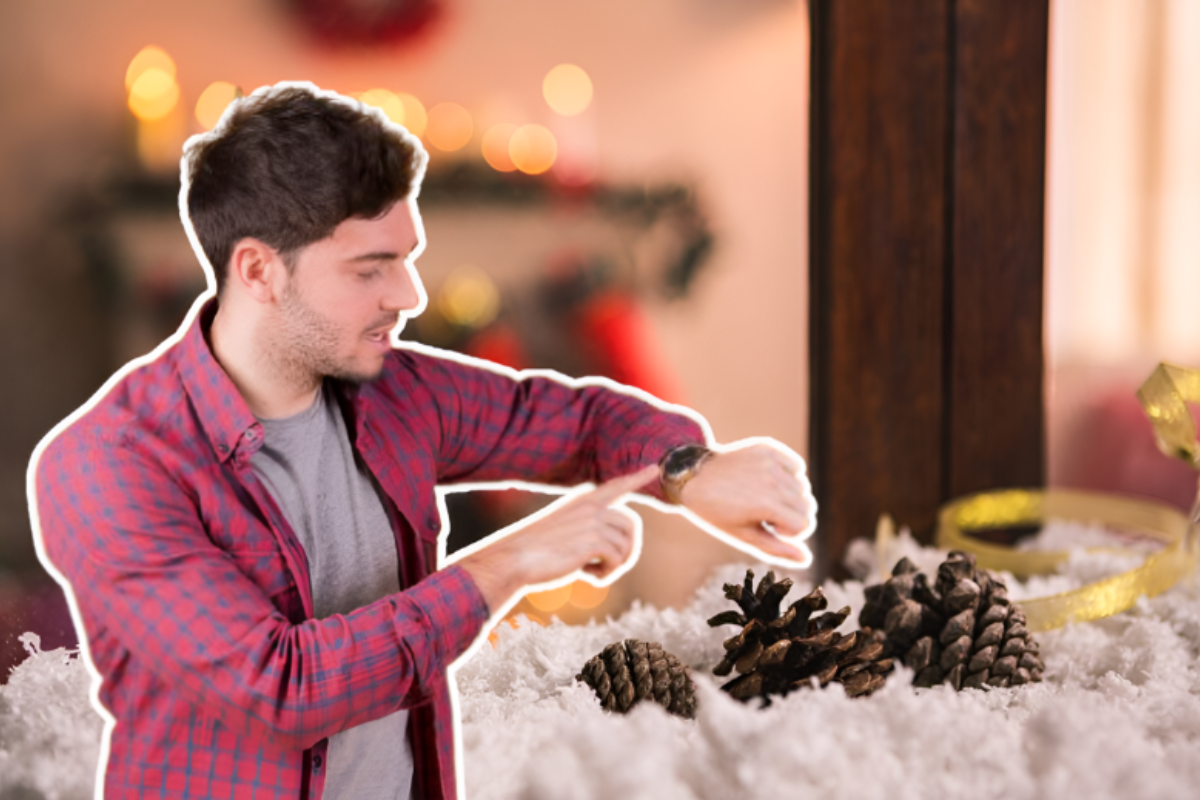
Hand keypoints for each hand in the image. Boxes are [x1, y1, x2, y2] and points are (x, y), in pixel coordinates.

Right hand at [454, 465, 657, 612]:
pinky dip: (607, 573)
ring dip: (615, 565)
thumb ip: (588, 529)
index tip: (655, 468)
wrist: (514, 558)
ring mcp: (593, 522)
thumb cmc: (535, 550)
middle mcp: (591, 507)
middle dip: (627, 550)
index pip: (616, 486)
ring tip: (594, 572)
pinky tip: (588, 576)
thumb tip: (613, 547)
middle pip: (631, 525)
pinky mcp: (593, 540)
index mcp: (583, 500)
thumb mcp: (563, 530)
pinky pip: (617, 558)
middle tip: (607, 567)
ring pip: (626, 544)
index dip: (637, 478)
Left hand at [679, 439, 814, 564]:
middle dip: (790, 515)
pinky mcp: (769, 448)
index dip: (789, 532)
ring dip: (789, 496)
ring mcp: (771, 461)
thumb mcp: (744, 536)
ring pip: (803, 487)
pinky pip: (797, 466)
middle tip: (764, 513)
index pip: (805, 524)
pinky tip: (768, 481)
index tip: (769, 526)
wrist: (693, 477)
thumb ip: (777, 549)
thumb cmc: (718, 512)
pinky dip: (788, 475)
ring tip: (763, 496)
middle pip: (807, 506)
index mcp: (766, 504)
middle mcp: (772, 480)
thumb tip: (806, 559)